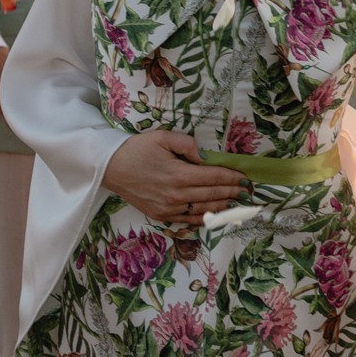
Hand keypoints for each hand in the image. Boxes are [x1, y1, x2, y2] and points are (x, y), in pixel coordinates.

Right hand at [102, 130, 250, 224]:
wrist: (110, 168)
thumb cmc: (136, 149)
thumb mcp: (162, 137)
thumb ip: (187, 144)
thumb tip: (204, 158)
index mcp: (179, 174)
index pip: (214, 177)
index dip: (232, 178)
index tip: (244, 178)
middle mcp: (177, 195)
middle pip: (213, 194)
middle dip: (232, 192)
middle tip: (245, 190)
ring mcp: (169, 208)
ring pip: (204, 210)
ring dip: (222, 206)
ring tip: (235, 202)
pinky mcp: (161, 216)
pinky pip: (188, 219)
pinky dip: (204, 217)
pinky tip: (213, 213)